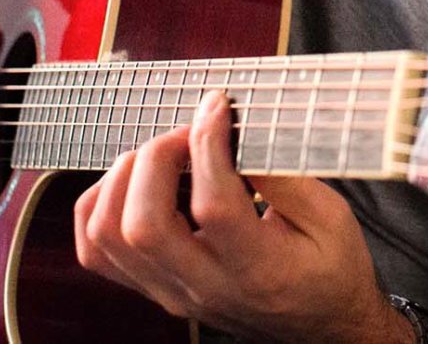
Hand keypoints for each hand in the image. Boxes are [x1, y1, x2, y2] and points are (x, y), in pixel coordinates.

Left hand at [75, 91, 414, 342]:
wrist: (322, 325)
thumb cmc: (331, 267)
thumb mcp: (331, 216)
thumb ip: (284, 175)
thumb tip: (237, 131)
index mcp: (259, 270)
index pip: (213, 207)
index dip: (208, 145)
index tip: (218, 106)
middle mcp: (206, 288)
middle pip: (144, 226)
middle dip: (156, 158)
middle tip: (190, 130)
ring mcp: (172, 293)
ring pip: (110, 239)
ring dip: (125, 178)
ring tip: (165, 152)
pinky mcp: (155, 290)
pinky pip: (97, 253)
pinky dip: (101, 205)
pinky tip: (134, 179)